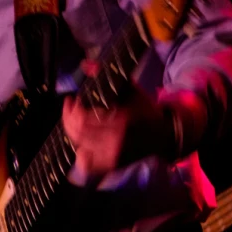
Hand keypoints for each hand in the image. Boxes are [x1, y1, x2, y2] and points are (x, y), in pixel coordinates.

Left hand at [61, 60, 167, 184]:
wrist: (163, 135)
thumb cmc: (145, 109)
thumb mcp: (129, 89)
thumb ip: (106, 75)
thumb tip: (85, 64)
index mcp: (120, 122)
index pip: (82, 120)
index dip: (71, 109)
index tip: (71, 99)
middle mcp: (115, 143)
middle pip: (77, 134)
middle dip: (68, 118)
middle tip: (69, 107)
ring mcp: (112, 158)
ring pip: (78, 147)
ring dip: (73, 133)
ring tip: (74, 121)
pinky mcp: (112, 166)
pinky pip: (87, 164)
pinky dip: (80, 153)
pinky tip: (82, 142)